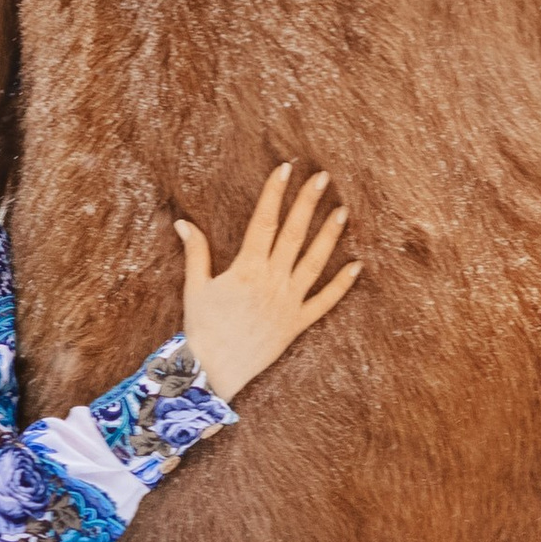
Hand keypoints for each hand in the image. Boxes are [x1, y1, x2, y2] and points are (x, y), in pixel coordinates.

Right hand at [175, 165, 357, 401]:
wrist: (213, 372)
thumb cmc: (201, 329)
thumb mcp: (195, 287)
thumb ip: (195, 252)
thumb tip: (183, 222)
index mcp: (246, 268)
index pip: (264, 221)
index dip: (275, 193)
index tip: (285, 169)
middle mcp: (272, 282)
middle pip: (294, 234)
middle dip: (308, 203)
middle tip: (322, 177)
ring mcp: (288, 303)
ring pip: (314, 262)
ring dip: (330, 236)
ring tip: (342, 211)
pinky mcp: (297, 325)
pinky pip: (324, 302)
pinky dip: (342, 285)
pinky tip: (357, 266)